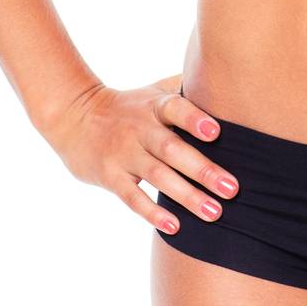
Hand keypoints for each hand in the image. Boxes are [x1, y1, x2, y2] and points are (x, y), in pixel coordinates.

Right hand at [40, 74, 237, 234]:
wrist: (75, 117)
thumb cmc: (131, 105)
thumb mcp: (155, 90)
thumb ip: (187, 87)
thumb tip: (229, 79)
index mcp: (154, 106)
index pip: (175, 108)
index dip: (194, 119)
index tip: (216, 132)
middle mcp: (140, 129)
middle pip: (172, 149)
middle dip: (203, 170)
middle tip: (231, 189)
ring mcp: (124, 154)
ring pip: (158, 176)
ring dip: (187, 196)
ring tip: (214, 213)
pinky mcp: (110, 177)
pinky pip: (133, 197)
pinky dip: (152, 213)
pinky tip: (175, 227)